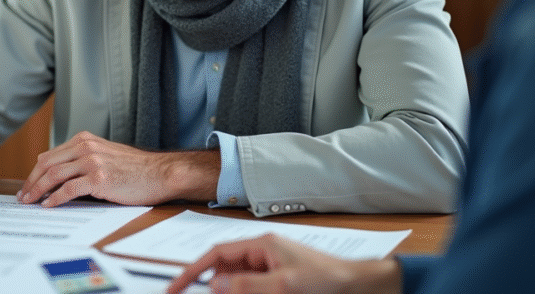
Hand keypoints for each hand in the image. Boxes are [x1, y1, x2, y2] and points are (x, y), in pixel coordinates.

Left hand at [16, 131, 218, 206]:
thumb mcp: (105, 155)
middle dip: (31, 182)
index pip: (49, 156)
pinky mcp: (99, 178)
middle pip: (47, 164)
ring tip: (30, 202)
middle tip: (23, 197)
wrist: (161, 173)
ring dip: (38, 191)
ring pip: (54, 175)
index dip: (35, 172)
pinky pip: (69, 189)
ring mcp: (92, 161)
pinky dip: (55, 198)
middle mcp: (86, 147)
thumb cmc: (136, 169)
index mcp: (85, 140)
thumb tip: (58, 174)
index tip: (28, 186)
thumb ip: (83, 159)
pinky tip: (49, 205)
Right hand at [166, 234, 401, 293]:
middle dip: (211, 285)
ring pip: (237, 281)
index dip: (194, 270)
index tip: (176, 285)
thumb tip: (215, 284)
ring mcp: (270, 267)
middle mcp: (262, 254)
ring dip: (228, 290)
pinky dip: (243, 292)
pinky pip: (252, 287)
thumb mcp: (283, 285)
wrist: (358, 286)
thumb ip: (246, 284)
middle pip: (224, 269)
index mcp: (261, 245)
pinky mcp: (278, 281)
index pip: (217, 254)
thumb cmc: (327, 280)